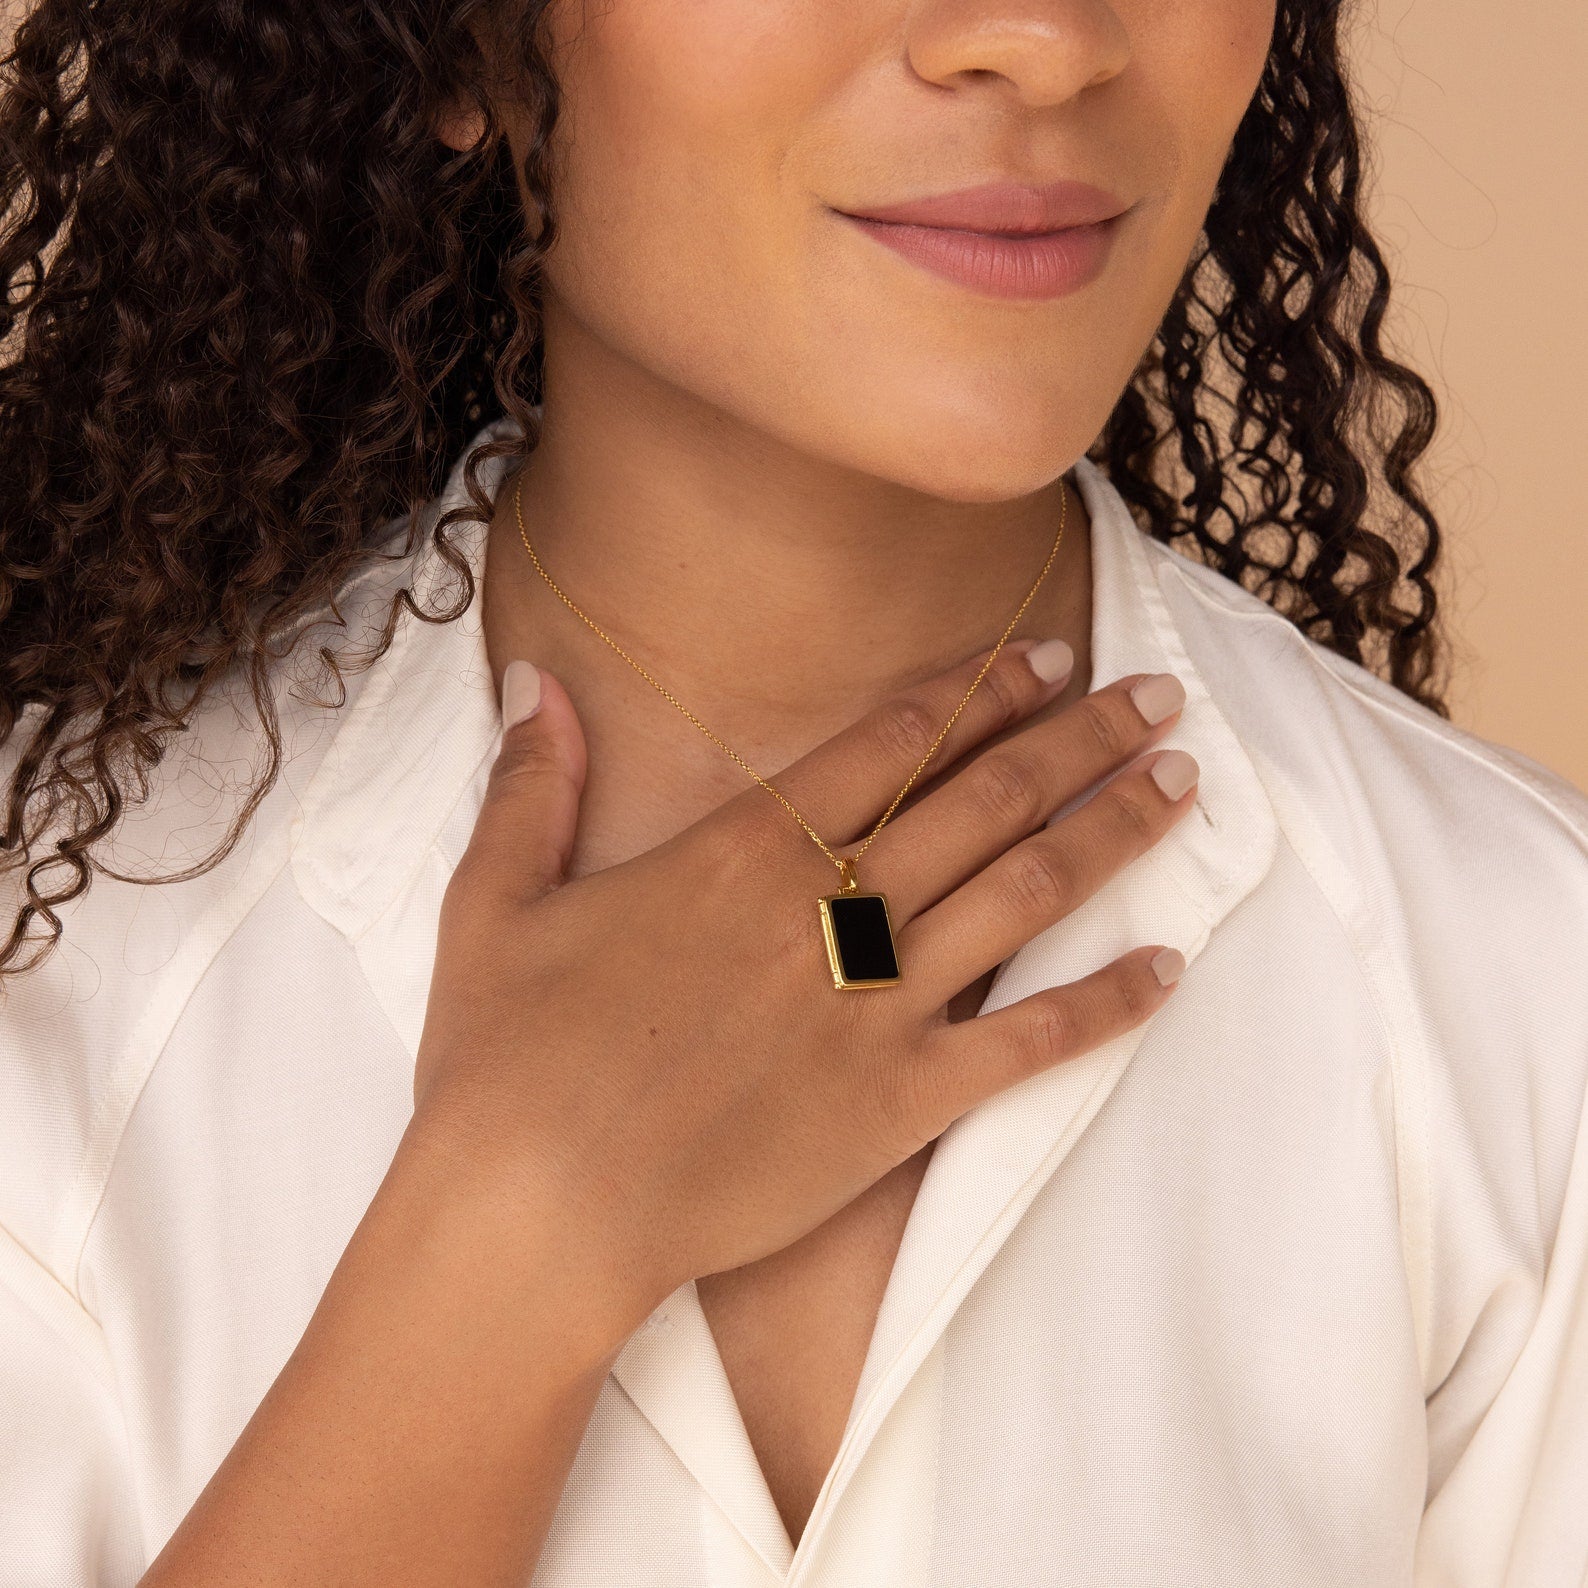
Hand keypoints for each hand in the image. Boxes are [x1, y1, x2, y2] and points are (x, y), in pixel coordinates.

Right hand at [411, 640, 1194, 1342]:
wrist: (534, 1216)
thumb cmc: (505, 1063)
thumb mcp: (494, 903)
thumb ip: (532, 786)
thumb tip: (533, 680)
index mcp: (739, 855)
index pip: (888, 746)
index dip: (977, 695)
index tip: (1044, 662)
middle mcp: (825, 913)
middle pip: (981, 801)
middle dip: (1077, 739)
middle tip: (1154, 697)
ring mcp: (872, 1008)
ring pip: (1022, 896)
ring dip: (1108, 831)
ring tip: (1180, 782)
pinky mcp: (898, 1105)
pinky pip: (1027, 1045)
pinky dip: (1104, 1005)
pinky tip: (1167, 967)